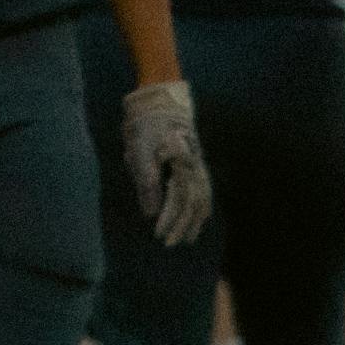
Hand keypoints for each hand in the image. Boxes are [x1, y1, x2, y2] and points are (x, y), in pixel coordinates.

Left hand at [121, 77, 212, 248]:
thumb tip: (150, 213)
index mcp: (182, 164)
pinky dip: (204, 206)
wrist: (161, 100)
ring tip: (188, 238)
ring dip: (195, 220)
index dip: (170, 219)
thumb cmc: (146, 124)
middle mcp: (195, 166)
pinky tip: (201, 217)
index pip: (179, 200)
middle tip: (169, 244)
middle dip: (182, 225)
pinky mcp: (196, 163)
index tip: (158, 234)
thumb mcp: (139, 150)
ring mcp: (199, 164)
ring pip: (202, 198)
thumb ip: (146, 181)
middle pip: (194, 203)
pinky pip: (205, 190)